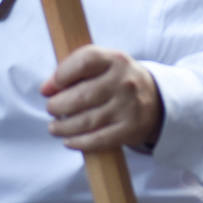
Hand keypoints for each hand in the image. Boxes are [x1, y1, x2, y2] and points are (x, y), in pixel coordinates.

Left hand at [41, 46, 163, 151]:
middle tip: (51, 109)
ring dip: (63, 127)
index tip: (48, 88)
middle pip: (81, 96)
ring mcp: (129, 106)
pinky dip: (79, 142)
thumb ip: (74, 70)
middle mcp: (124, 82)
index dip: (61, 75)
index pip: (84, 61)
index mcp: (116, 60)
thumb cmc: (118, 81)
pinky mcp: (131, 129)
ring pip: (87, 121)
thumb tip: (46, 88)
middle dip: (58, 106)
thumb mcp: (103, 65)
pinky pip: (98, 140)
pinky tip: (69, 141)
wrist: (156, 99)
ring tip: (54, 127)